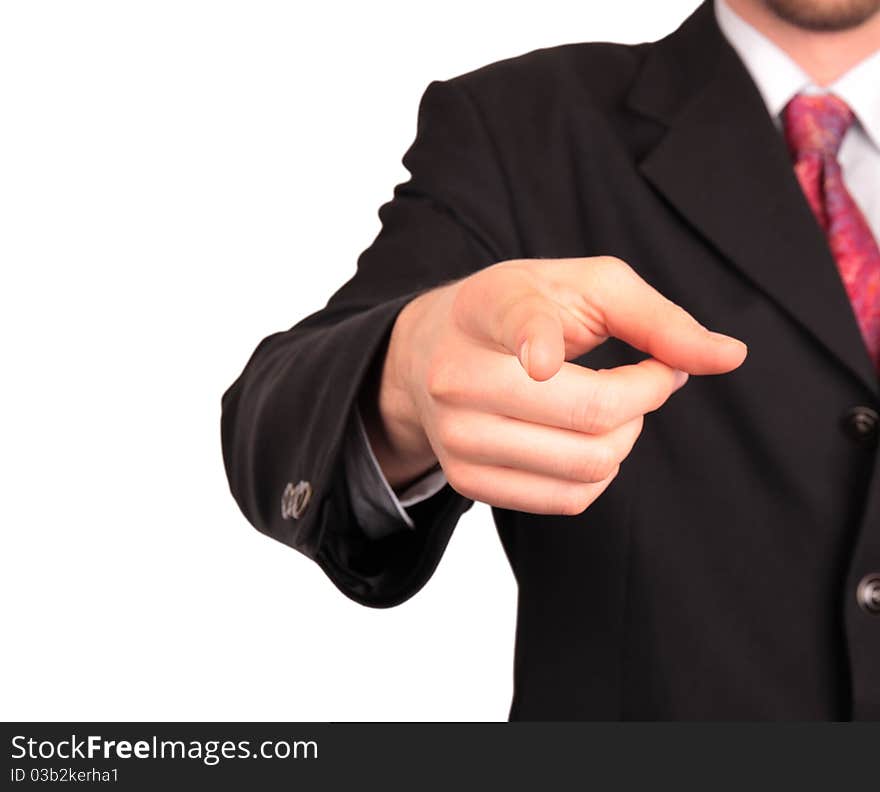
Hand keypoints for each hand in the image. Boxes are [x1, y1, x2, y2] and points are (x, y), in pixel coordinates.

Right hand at [364, 256, 746, 514]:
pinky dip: (600, 474)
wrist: (435, 353)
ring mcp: (457, 437)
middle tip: (650, 375)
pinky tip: (587, 438)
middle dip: (645, 397)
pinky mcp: (466, 481)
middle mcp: (458, 377)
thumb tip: (731, 357)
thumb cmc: (524, 311)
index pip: (513, 326)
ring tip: (616, 407)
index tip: (543, 360)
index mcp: (487, 309)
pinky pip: (567, 500)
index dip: (533, 342)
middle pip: (588, 413)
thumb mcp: (587, 288)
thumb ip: (658, 317)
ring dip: (627, 438)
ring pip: (586, 465)